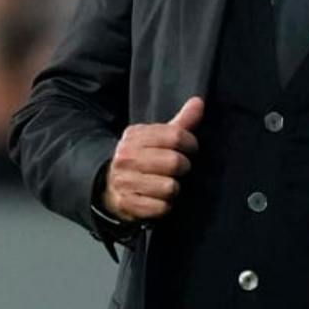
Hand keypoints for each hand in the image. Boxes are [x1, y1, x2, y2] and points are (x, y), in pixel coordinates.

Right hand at [101, 97, 202, 221]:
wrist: (110, 186)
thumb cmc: (142, 159)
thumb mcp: (158, 138)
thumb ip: (181, 122)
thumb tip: (199, 102)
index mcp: (135, 137)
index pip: (175, 136)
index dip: (191, 144)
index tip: (191, 150)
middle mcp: (126, 157)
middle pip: (175, 162)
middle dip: (183, 168)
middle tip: (178, 170)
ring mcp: (125, 181)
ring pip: (170, 187)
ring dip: (174, 189)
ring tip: (166, 184)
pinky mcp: (127, 204)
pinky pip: (162, 207)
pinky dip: (165, 206)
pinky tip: (158, 199)